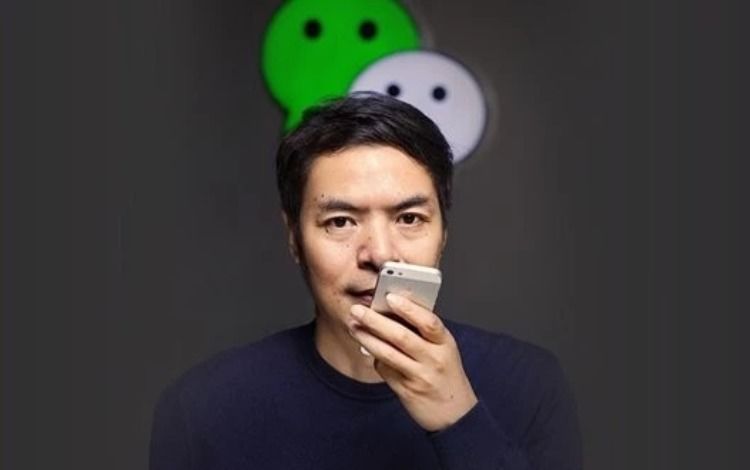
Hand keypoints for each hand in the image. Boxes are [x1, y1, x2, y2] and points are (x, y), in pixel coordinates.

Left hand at [348, 294, 477, 431]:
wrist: (455, 413)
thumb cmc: (446, 374)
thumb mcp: (444, 350)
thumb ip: (424, 333)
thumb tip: (393, 311)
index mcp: (445, 343)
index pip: (428, 321)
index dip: (408, 308)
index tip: (389, 296)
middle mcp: (434, 359)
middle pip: (401, 336)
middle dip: (376, 321)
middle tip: (357, 310)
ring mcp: (420, 376)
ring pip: (388, 354)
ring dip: (367, 338)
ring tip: (354, 327)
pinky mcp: (407, 390)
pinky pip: (385, 371)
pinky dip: (374, 358)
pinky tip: (366, 348)